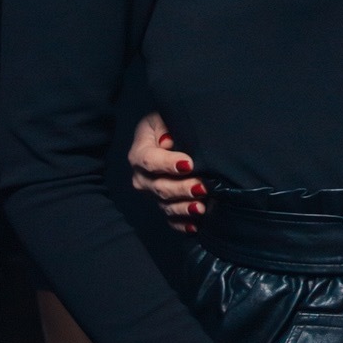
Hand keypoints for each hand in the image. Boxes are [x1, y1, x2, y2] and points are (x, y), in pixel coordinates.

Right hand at [128, 110, 204, 230]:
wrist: (171, 135)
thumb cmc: (170, 124)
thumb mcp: (166, 117)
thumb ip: (168, 126)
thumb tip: (169, 141)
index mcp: (140, 152)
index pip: (149, 160)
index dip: (168, 163)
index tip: (189, 163)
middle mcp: (142, 176)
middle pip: (158, 186)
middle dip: (181, 189)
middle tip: (202, 187)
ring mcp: (152, 193)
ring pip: (165, 205)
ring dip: (183, 208)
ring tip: (200, 208)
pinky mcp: (163, 204)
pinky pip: (170, 218)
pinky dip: (181, 224)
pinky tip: (194, 226)